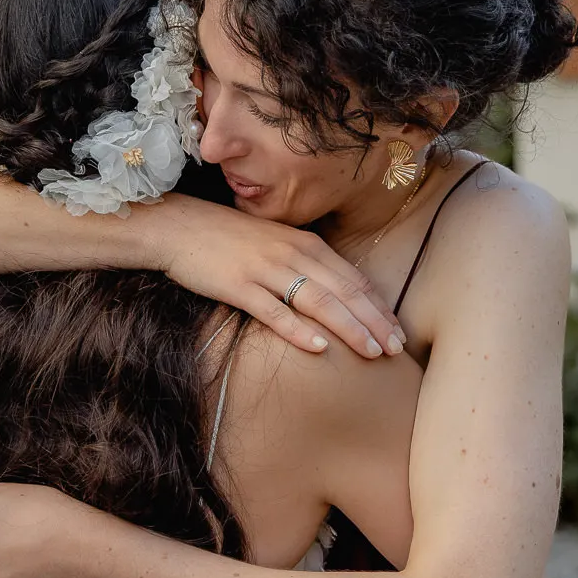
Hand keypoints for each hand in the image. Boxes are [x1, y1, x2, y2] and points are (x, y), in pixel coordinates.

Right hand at [156, 198, 405, 360]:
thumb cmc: (229, 240)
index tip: (398, 332)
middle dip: (374, 321)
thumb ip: (305, 265)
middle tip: (397, 350)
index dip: (378, 307)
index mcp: (306, 244)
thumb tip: (335, 296)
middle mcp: (292, 253)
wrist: (179, 226)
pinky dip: (299, 329)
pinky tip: (320, 348)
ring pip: (318, 300)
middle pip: (344, 291)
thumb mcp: (276, 245)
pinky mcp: (238, 285)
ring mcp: (266, 269)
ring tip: (372, 352)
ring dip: (349, 327)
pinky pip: (274, 310)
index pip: (353, 279)